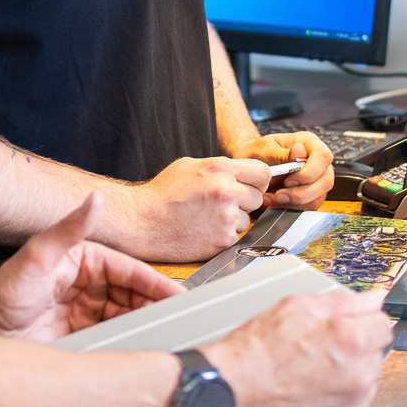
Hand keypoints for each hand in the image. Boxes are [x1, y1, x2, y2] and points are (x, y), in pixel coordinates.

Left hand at [0, 194, 183, 340]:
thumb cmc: (5, 286)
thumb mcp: (39, 253)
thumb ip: (69, 227)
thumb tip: (95, 199)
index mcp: (87, 260)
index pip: (131, 272)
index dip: (156, 284)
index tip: (177, 296)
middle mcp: (90, 284)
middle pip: (133, 296)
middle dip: (156, 308)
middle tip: (178, 322)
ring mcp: (86, 310)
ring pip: (127, 317)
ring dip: (145, 326)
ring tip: (165, 338)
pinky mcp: (81, 333)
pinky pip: (112, 337)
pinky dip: (128, 342)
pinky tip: (140, 350)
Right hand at [121, 156, 272, 262]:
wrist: (143, 221)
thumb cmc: (163, 193)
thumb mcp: (191, 166)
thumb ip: (220, 168)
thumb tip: (239, 173)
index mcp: (221, 169)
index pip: (263, 172)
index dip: (257, 180)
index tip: (250, 185)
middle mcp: (227, 191)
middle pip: (257, 197)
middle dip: (244, 201)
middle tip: (222, 203)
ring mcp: (226, 217)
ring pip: (247, 219)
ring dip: (233, 219)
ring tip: (207, 217)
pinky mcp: (222, 240)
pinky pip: (236, 236)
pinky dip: (223, 235)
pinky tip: (204, 230)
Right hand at [202, 290, 390, 406]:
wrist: (231, 395)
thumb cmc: (256, 353)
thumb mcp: (297, 307)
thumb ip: (343, 301)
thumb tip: (372, 299)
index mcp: (352, 341)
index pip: (384, 323)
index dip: (365, 319)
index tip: (351, 323)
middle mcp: (359, 376)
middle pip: (375, 352)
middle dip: (356, 346)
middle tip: (322, 345)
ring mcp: (352, 406)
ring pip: (366, 379)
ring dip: (350, 372)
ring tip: (314, 369)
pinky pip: (354, 405)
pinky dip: (340, 397)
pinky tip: (314, 388)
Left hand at [229, 133, 333, 209]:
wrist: (251, 166)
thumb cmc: (259, 153)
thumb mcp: (265, 149)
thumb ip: (282, 153)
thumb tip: (299, 151)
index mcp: (309, 144)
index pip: (323, 156)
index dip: (310, 172)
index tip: (289, 181)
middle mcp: (317, 162)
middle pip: (325, 181)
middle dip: (301, 193)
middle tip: (279, 195)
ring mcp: (317, 180)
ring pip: (318, 198)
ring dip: (294, 203)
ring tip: (272, 198)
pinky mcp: (312, 195)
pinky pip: (308, 207)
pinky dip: (290, 208)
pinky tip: (274, 202)